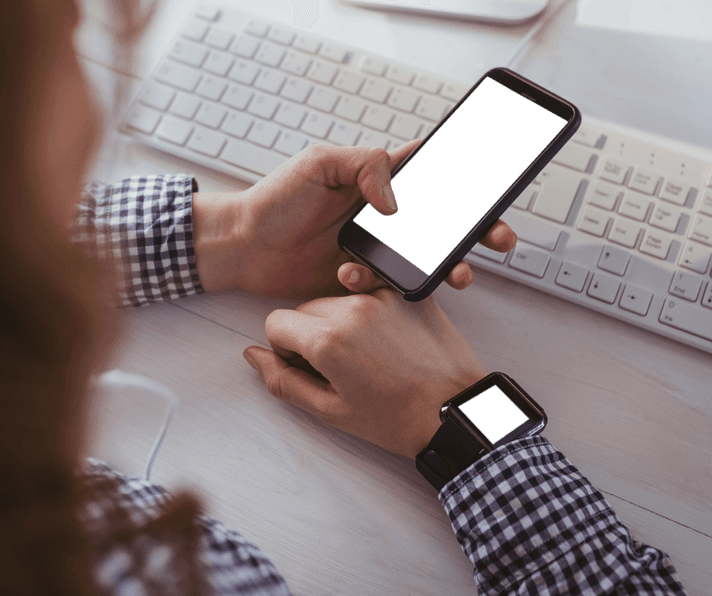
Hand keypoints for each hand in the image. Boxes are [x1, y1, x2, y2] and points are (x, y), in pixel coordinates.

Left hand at [193, 144, 515, 298]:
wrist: (243, 247)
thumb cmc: (275, 200)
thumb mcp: (318, 164)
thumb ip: (363, 165)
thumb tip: (397, 199)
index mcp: (378, 179)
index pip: (434, 171)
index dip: (469, 179)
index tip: (496, 186)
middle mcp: (385, 214)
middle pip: (446, 220)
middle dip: (479, 229)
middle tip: (499, 239)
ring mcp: (377, 248)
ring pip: (428, 257)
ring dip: (448, 265)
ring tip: (456, 274)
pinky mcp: (364, 279)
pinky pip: (391, 285)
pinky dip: (384, 285)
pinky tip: (353, 277)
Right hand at [243, 288, 487, 457]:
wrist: (457, 412)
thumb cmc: (398, 419)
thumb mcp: (331, 411)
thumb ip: (283, 381)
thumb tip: (253, 356)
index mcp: (328, 339)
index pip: (276, 322)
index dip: (285, 349)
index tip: (308, 367)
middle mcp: (352, 307)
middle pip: (306, 309)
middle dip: (312, 334)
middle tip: (341, 368)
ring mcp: (383, 295)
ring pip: (337, 298)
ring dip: (341, 321)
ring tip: (369, 357)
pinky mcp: (409, 293)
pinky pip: (372, 293)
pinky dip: (371, 312)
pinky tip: (389, 343)